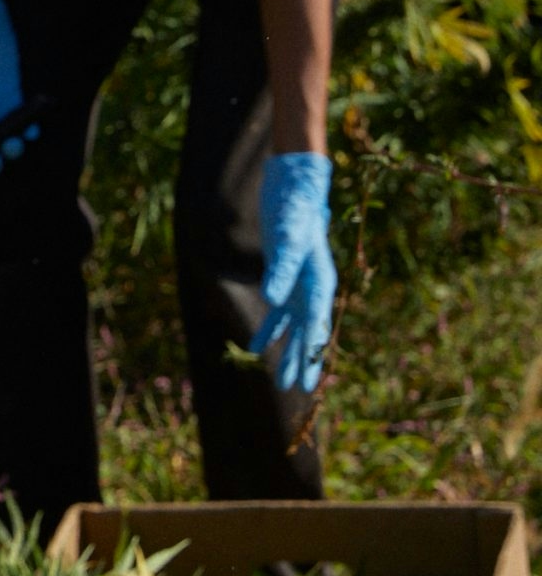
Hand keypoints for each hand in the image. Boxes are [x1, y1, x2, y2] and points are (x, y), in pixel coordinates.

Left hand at [254, 151, 335, 392]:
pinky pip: (278, 311)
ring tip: (282, 380)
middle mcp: (313, 286)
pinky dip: (269, 329)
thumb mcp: (287, 239)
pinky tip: (256, 347)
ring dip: (287, 351)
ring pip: (295, 326)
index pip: (316, 322)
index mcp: (319, 281)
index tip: (310, 377)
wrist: (294, 186)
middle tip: (300, 389)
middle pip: (310, 330)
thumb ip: (281, 270)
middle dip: (304, 360)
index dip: (312, 350)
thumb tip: (271, 300)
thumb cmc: (294, 211)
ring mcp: (300, 283)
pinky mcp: (285, 276)